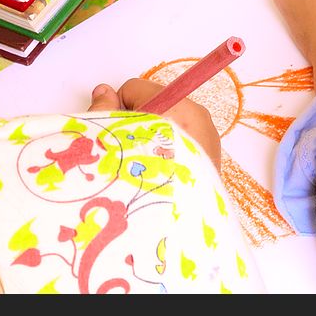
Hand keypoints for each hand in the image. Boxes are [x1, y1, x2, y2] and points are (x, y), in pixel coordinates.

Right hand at [87, 80, 220, 168]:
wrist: (177, 226)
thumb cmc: (146, 180)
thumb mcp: (112, 140)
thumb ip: (105, 109)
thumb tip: (103, 91)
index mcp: (174, 105)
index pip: (135, 89)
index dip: (119, 109)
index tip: (115, 134)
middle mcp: (196, 116)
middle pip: (155, 105)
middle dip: (137, 124)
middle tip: (129, 155)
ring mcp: (208, 138)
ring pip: (169, 124)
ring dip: (154, 141)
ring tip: (146, 169)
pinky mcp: (212, 158)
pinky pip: (184, 143)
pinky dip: (171, 154)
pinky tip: (161, 176)